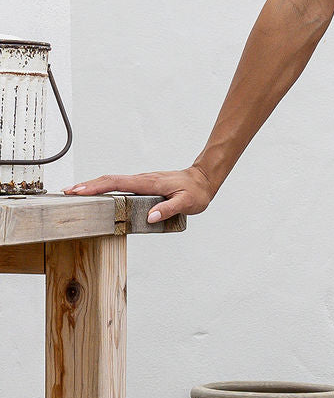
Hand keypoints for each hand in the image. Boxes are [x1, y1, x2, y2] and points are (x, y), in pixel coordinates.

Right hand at [62, 164, 215, 223]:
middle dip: (87, 185)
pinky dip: (105, 187)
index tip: (80, 191)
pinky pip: (120, 185)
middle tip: (67, 192)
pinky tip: (98, 194)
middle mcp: (142, 180)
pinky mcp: (143, 185)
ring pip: (113, 181)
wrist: (203, 180)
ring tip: (75, 193)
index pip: (117, 183)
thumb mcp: (186, 203)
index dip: (97, 187)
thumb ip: (168, 209)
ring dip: (93, 186)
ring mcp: (141, 181)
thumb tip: (150, 217)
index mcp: (148, 183)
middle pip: (109, 180)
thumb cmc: (195, 192)